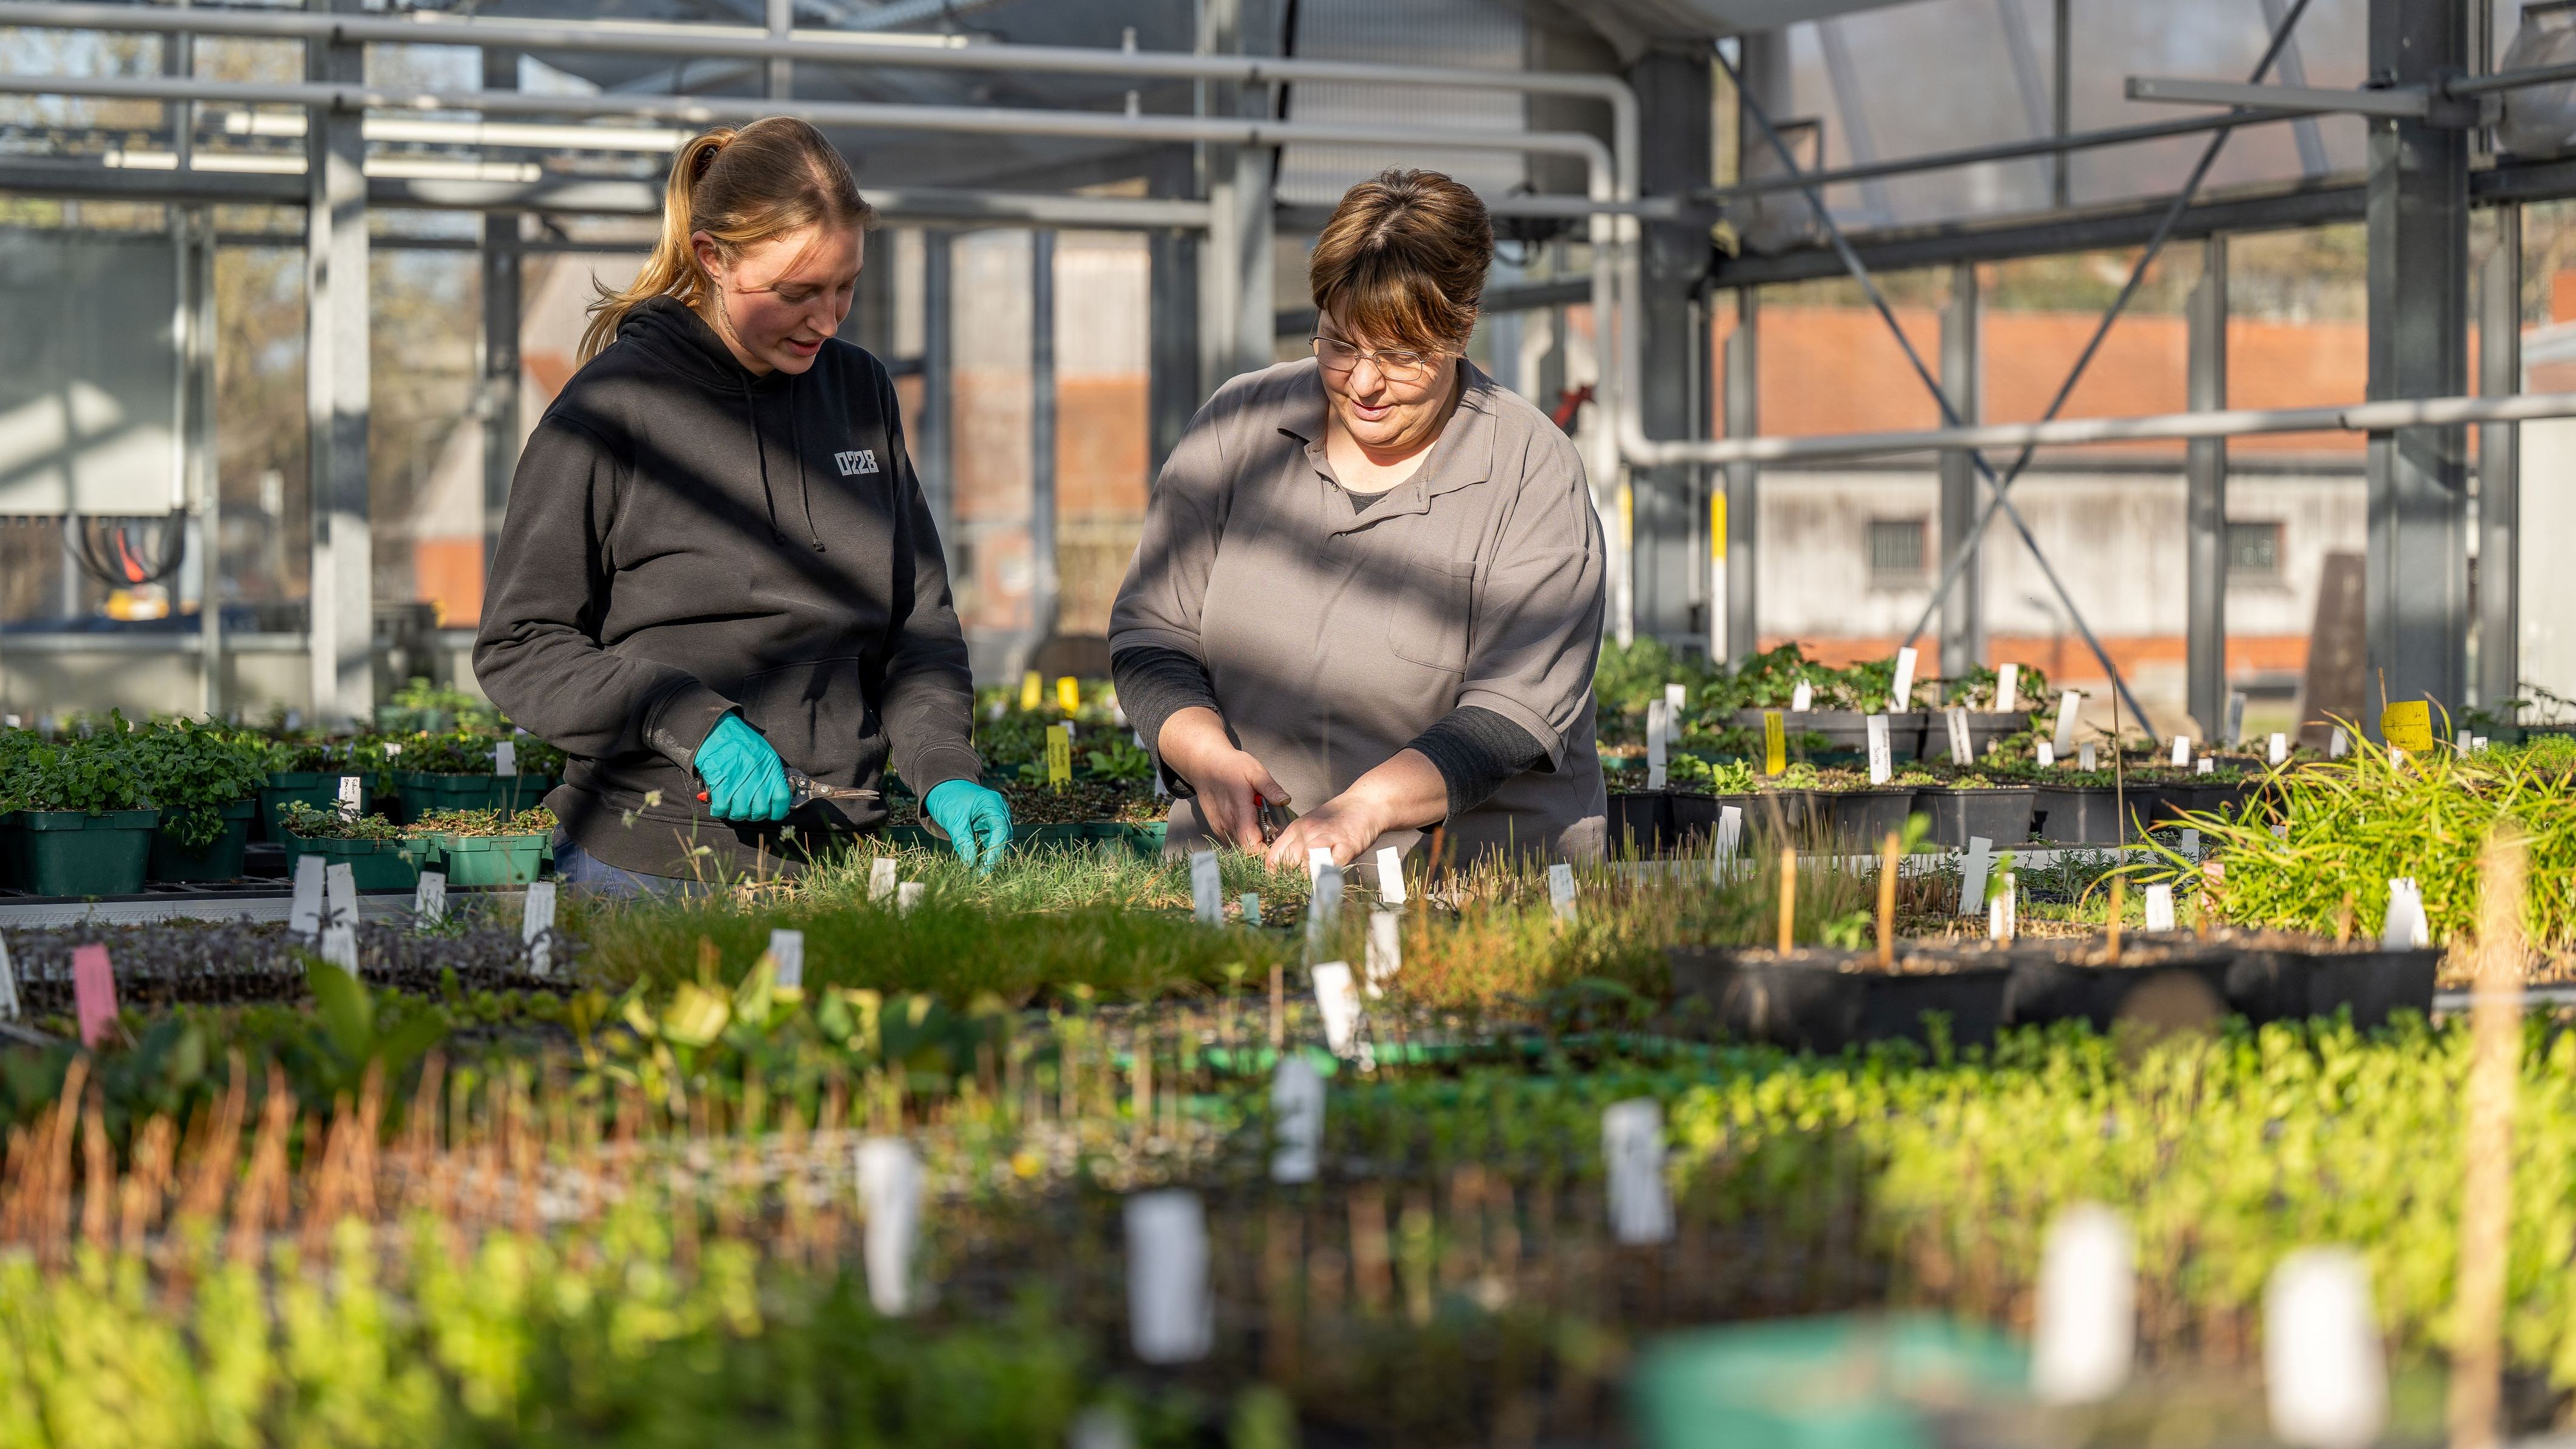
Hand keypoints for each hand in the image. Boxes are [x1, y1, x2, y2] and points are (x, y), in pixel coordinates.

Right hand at [693, 714, 788, 820]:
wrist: (717, 729)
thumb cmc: (740, 740)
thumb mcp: (764, 752)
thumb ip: (771, 773)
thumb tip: (775, 793)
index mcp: (770, 767)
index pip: (782, 799)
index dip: (778, 811)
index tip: (773, 813)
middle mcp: (757, 775)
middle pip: (760, 810)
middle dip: (754, 815)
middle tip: (748, 809)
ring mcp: (738, 780)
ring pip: (741, 812)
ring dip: (736, 814)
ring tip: (732, 807)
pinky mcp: (720, 782)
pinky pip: (722, 808)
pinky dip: (719, 811)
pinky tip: (719, 806)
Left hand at [923, 779, 1012, 871]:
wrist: (941, 787)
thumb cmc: (947, 799)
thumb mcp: (954, 821)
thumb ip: (964, 842)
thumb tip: (971, 865)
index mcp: (994, 804)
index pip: (1000, 831)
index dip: (995, 852)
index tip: (986, 870)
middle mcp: (999, 811)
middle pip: (1002, 838)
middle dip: (993, 858)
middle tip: (981, 877)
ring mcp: (995, 818)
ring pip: (997, 842)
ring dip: (989, 857)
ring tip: (978, 875)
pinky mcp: (988, 826)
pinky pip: (990, 841)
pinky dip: (984, 853)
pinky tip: (977, 866)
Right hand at [1156, 706, 1286, 851]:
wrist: (1204, 764)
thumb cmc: (1231, 766)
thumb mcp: (1254, 771)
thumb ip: (1270, 788)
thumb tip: (1285, 800)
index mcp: (1239, 814)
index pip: (1252, 848)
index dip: (1266, 849)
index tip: (1277, 838)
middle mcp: (1227, 825)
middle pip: (1247, 851)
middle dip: (1262, 845)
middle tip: (1273, 830)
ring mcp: (1220, 828)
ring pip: (1238, 847)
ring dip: (1252, 842)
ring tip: (1262, 825)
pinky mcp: (1216, 827)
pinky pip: (1231, 841)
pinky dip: (1242, 838)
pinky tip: (1249, 823)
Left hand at [1263, 748, 1447, 872]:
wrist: (1365, 804)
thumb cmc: (1337, 819)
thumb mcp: (1310, 826)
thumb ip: (1296, 844)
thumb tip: (1283, 868)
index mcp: (1296, 828)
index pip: (1274, 856)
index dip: (1274, 874)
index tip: (1280, 884)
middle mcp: (1307, 831)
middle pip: (1289, 861)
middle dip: (1291, 879)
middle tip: (1297, 890)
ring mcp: (1327, 837)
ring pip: (1306, 862)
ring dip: (1308, 876)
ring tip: (1311, 886)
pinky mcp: (1346, 845)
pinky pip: (1332, 863)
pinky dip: (1327, 874)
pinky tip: (1328, 879)